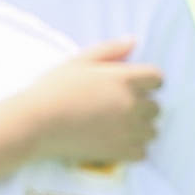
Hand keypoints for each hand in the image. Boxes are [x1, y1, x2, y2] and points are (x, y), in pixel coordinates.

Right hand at [4, 41, 163, 172]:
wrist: (36, 123)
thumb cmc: (54, 89)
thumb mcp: (79, 61)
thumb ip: (109, 50)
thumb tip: (133, 41)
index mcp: (125, 79)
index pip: (158, 79)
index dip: (148, 83)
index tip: (134, 88)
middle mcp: (132, 103)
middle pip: (156, 107)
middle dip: (143, 108)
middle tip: (121, 110)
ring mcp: (128, 129)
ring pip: (152, 132)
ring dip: (140, 130)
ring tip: (119, 130)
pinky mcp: (120, 152)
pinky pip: (142, 153)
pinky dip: (133, 151)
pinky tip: (117, 145)